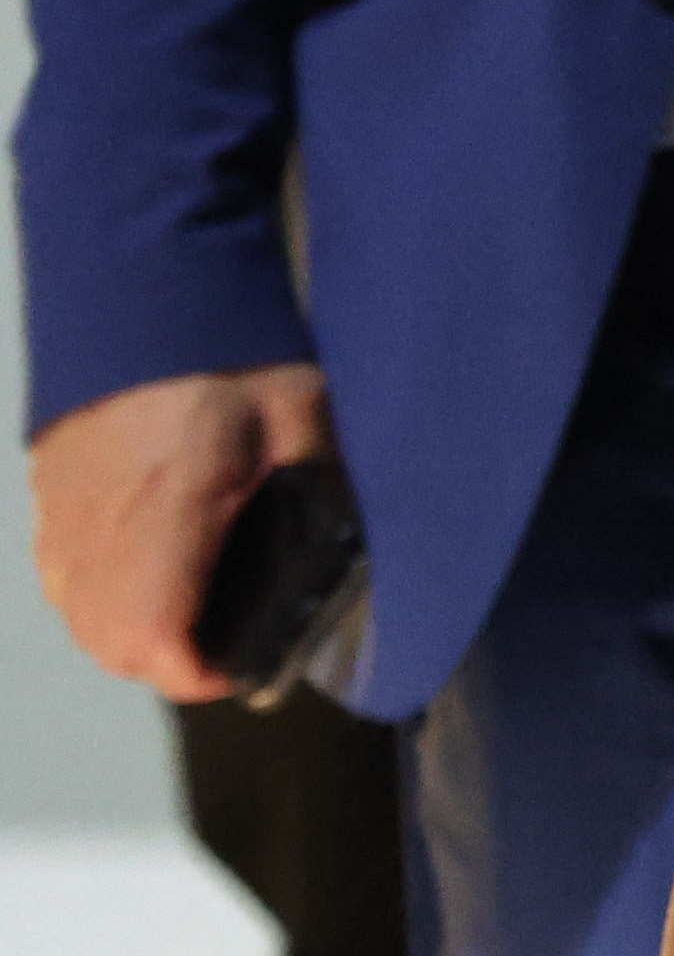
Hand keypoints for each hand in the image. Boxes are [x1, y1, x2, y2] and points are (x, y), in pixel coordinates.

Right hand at [31, 364, 332, 701]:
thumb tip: (344, 562)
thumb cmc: (234, 353)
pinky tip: (147, 571)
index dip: (202, 675)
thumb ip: (322, 501)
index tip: (245, 667)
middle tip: (226, 647)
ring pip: (77, 612)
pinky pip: (58, 569)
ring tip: (190, 615)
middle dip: (167, 663)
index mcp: (168, 510)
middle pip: (110, 643)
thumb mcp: (304, 427)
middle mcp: (99, 518)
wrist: (149, 279)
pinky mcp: (47, 483)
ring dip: (128, 631)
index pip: (156, 641)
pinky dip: (96, 591)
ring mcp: (61, 503)